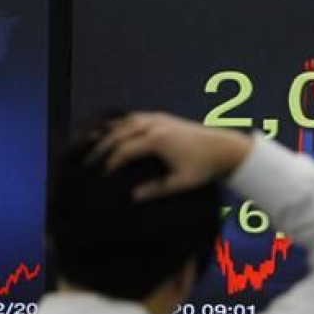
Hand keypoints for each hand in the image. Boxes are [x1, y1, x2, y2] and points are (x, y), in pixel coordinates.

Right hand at [91, 112, 251, 200]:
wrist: (225, 148)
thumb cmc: (205, 167)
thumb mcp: (182, 182)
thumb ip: (157, 190)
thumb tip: (134, 196)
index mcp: (158, 140)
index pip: (124, 150)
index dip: (109, 163)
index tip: (101, 175)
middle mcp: (155, 125)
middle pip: (119, 133)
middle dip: (101, 146)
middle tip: (88, 161)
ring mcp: (160, 118)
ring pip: (126, 121)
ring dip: (109, 132)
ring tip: (94, 144)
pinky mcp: (164, 117)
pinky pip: (136, 117)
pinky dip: (122, 123)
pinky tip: (115, 131)